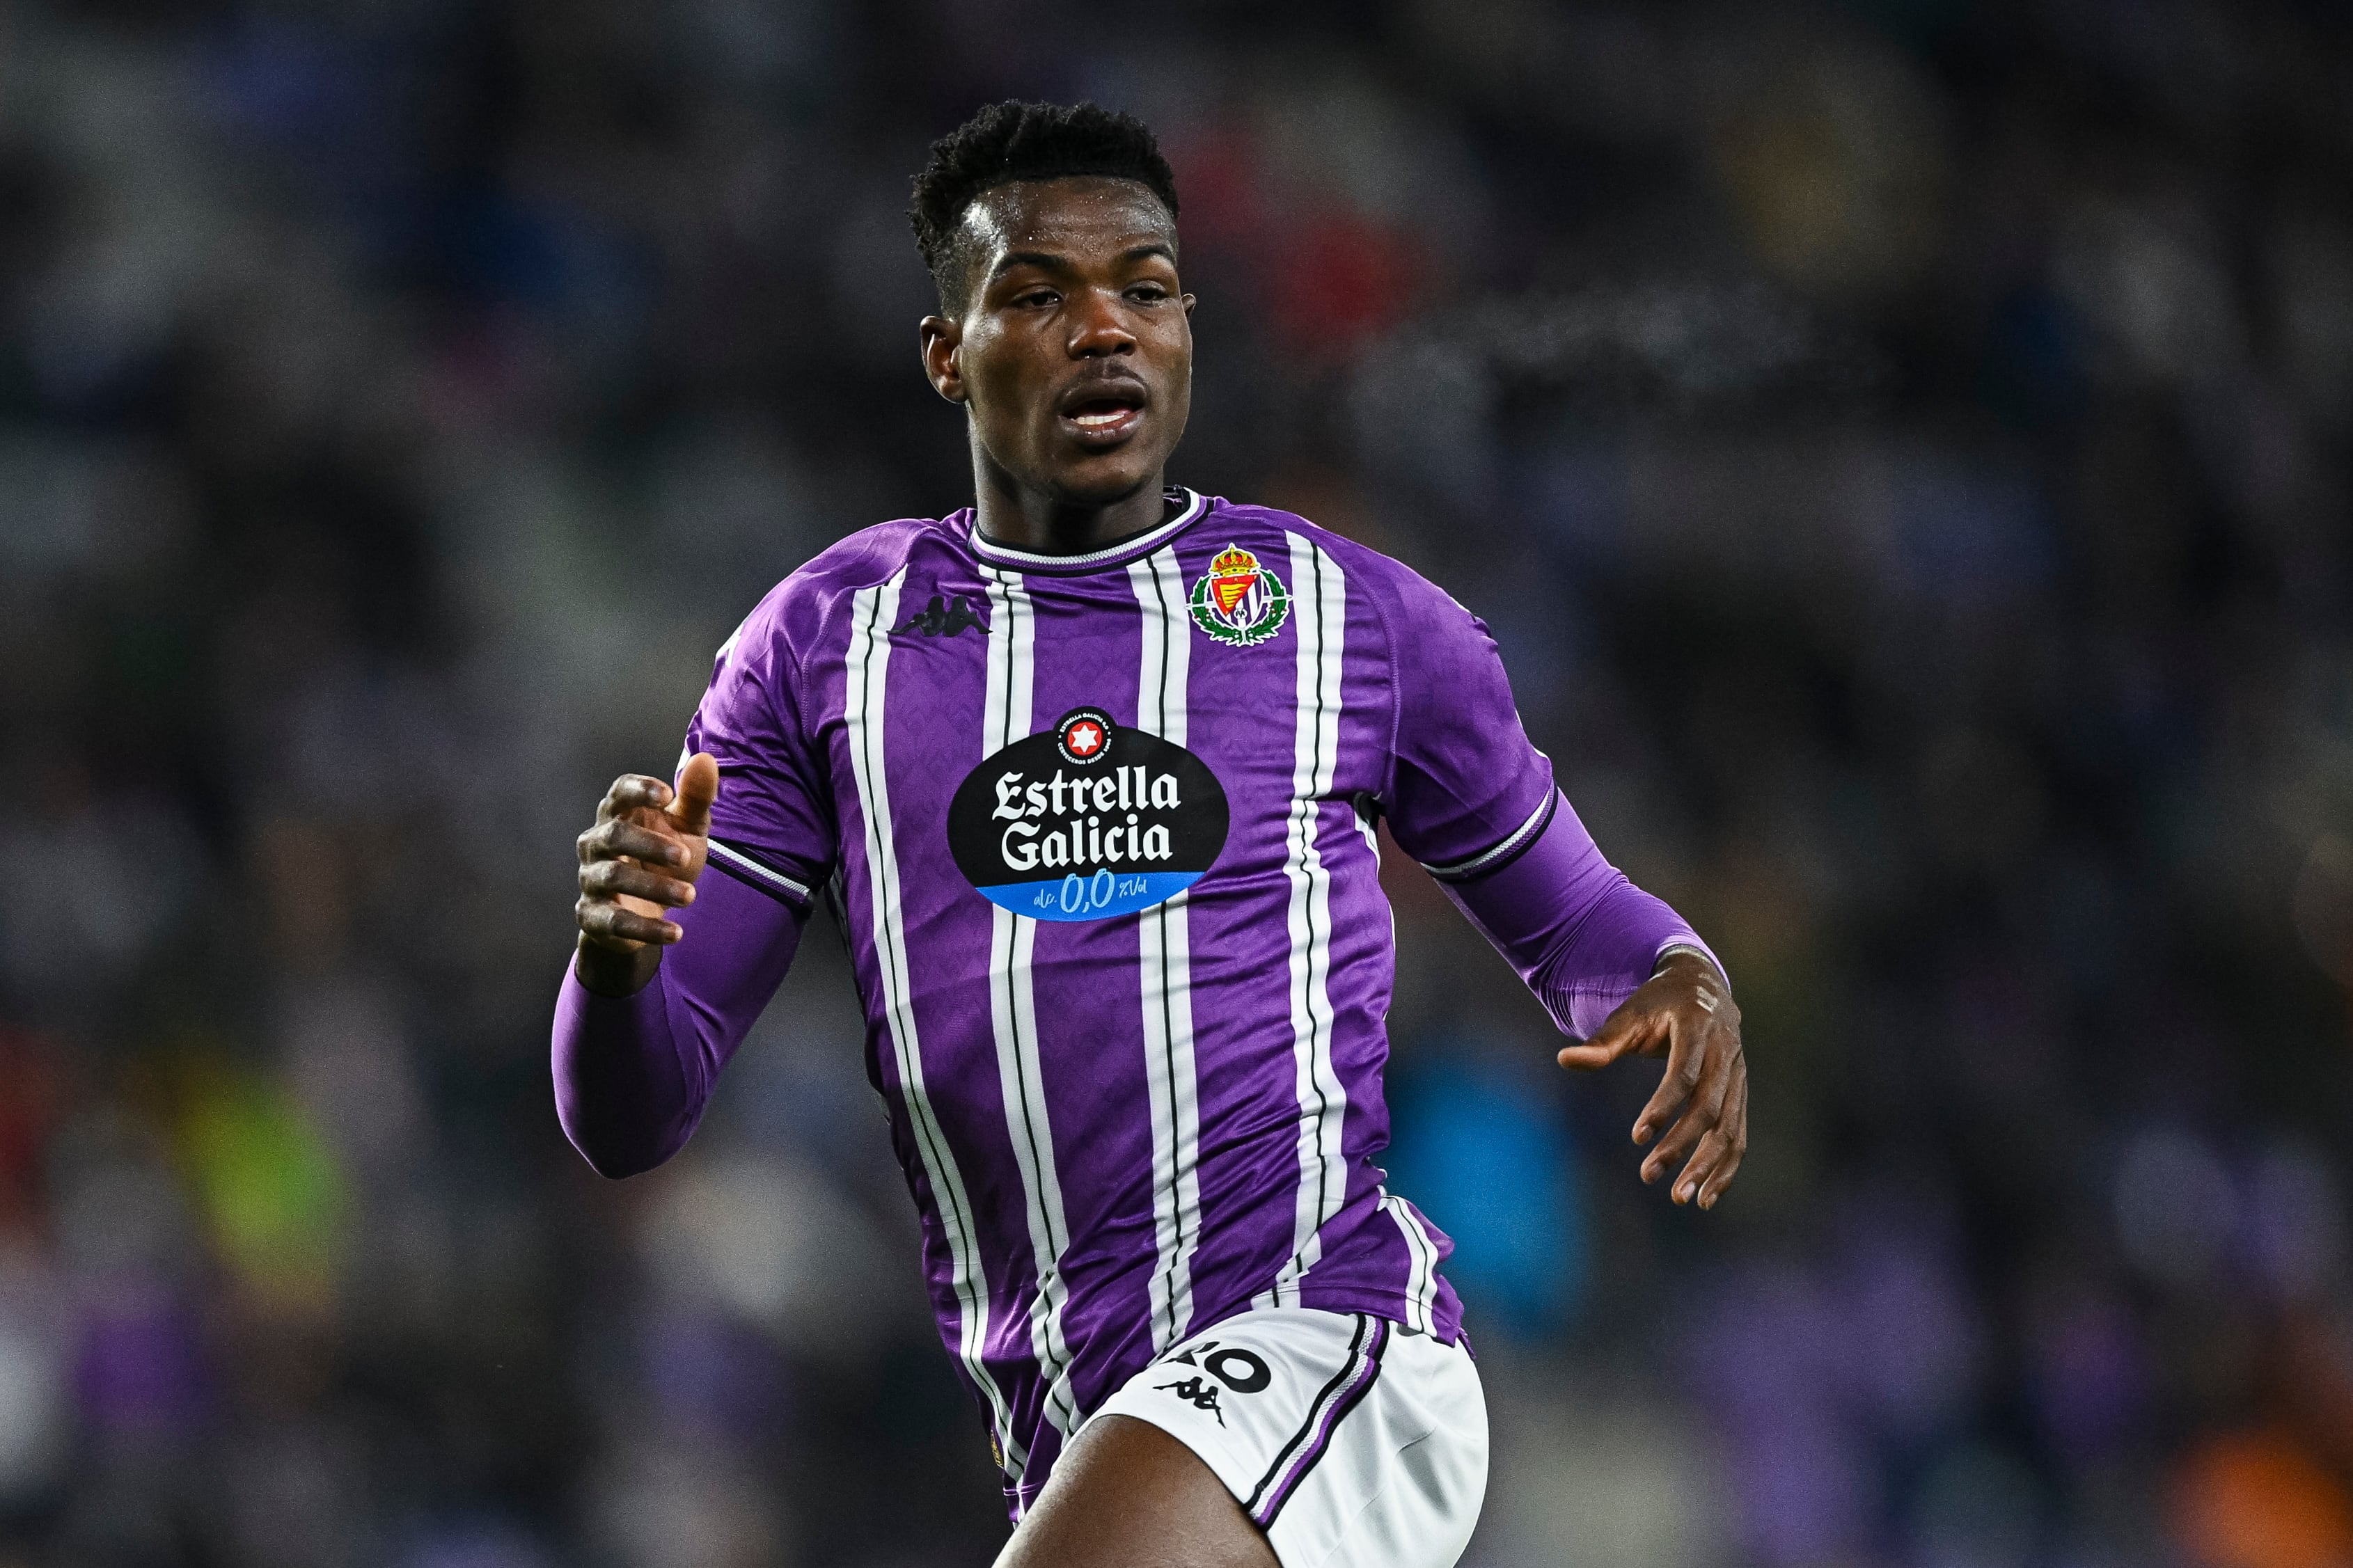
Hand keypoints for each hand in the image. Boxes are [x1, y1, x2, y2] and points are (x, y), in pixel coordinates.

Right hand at [573, 753, 719, 994]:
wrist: (648, 911)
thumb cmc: (665, 858)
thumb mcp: (686, 828)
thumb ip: (695, 798)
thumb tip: (706, 759)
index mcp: (618, 814)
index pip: (619, 792)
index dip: (639, 790)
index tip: (668, 795)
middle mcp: (596, 843)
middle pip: (614, 836)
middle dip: (650, 845)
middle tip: (686, 856)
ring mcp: (590, 879)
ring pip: (613, 877)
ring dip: (654, 887)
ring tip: (691, 896)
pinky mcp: (591, 916)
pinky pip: (614, 921)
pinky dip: (646, 928)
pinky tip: (677, 932)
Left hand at [1556, 950, 1746, 1208]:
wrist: (1703, 986)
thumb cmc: (1657, 1004)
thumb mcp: (1629, 1015)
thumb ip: (1601, 1043)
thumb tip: (1563, 1059)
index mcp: (1697, 1028)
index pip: (1683, 1075)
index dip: (1662, 1107)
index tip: (1637, 1138)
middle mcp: (1725, 1053)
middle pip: (1710, 1107)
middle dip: (1681, 1145)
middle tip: (1648, 1175)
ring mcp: (1738, 1076)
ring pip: (1730, 1128)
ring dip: (1708, 1166)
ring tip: (1681, 1197)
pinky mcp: (1740, 1094)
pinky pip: (1739, 1135)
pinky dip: (1726, 1167)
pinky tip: (1707, 1196)